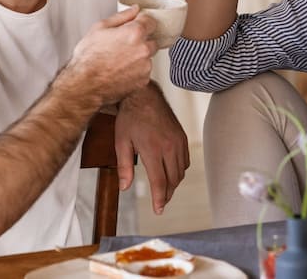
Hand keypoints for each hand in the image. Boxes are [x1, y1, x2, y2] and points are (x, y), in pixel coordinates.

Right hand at [64, 6, 157, 104]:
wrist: (84, 84)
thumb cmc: (88, 58)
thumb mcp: (99, 28)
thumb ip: (121, 16)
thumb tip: (134, 10)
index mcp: (135, 33)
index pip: (151, 21)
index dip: (141, 22)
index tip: (135, 26)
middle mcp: (143, 49)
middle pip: (151, 40)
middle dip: (140, 40)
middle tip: (123, 45)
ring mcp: (145, 66)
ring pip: (147, 57)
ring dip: (138, 56)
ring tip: (119, 60)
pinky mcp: (143, 80)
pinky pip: (144, 71)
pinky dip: (136, 70)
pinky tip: (121, 70)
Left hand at [115, 82, 189, 214]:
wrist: (143, 95)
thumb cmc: (130, 118)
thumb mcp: (121, 142)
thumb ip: (124, 167)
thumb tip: (124, 187)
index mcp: (153, 149)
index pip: (160, 182)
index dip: (159, 199)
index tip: (158, 210)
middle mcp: (169, 147)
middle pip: (173, 180)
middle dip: (167, 194)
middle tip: (160, 203)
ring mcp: (178, 141)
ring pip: (181, 172)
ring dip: (174, 184)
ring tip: (164, 190)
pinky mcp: (182, 137)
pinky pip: (185, 161)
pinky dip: (180, 171)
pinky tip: (171, 173)